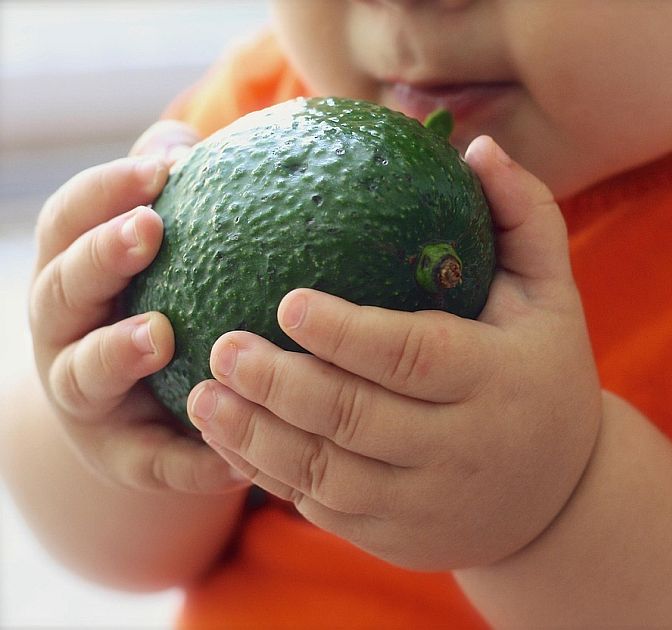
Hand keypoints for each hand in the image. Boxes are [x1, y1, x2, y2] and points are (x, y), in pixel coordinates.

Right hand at [29, 121, 245, 493]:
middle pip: (61, 290)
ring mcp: (85, 400)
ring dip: (115, 351)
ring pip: (84, 374)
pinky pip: (152, 461)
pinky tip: (234, 451)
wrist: (136, 416)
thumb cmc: (157, 305)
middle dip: (98, 257)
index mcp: (72, 274)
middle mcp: (63, 334)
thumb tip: (197, 142)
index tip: (158, 168)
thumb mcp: (157, 254)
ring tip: (160, 335)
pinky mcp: (122, 458)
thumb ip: (173, 197)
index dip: (103, 191)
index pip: (69, 222)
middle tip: (149, 228)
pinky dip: (188, 458)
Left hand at [187, 136, 601, 568]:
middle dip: (281, 385)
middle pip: (357, 419)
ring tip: (203, 398)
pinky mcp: (396, 537)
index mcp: (496, 379)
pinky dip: (272, 477)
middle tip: (221, 345)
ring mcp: (426, 502)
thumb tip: (475, 147)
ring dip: (256, 438)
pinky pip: (323, 509)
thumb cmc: (545, 373)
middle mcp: (462, 448)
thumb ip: (523, 216)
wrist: (559, 497)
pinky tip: (231, 442)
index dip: (348, 333)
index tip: (287, 302)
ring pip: (326, 475)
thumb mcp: (551, 295)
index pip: (415, 356)